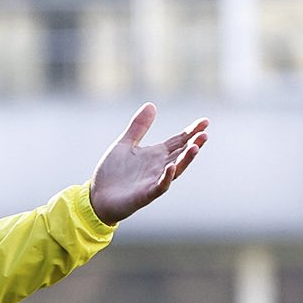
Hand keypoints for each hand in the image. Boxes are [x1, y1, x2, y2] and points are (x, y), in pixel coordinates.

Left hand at [88, 104, 208, 224]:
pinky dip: (166, 177)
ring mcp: (154, 181)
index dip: (192, 131)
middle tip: (204, 134)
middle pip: (181, 154)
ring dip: (186, 159)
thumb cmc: (112, 173)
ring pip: (176, 170)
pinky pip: (160, 186)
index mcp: (155, 154)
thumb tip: (151, 104)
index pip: (178, 141)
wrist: (97, 197)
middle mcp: (159, 167)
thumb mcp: (124, 144)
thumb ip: (139, 127)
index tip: (205, 121)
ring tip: (195, 147)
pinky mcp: (146, 194)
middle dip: (194, 144)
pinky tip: (171, 167)